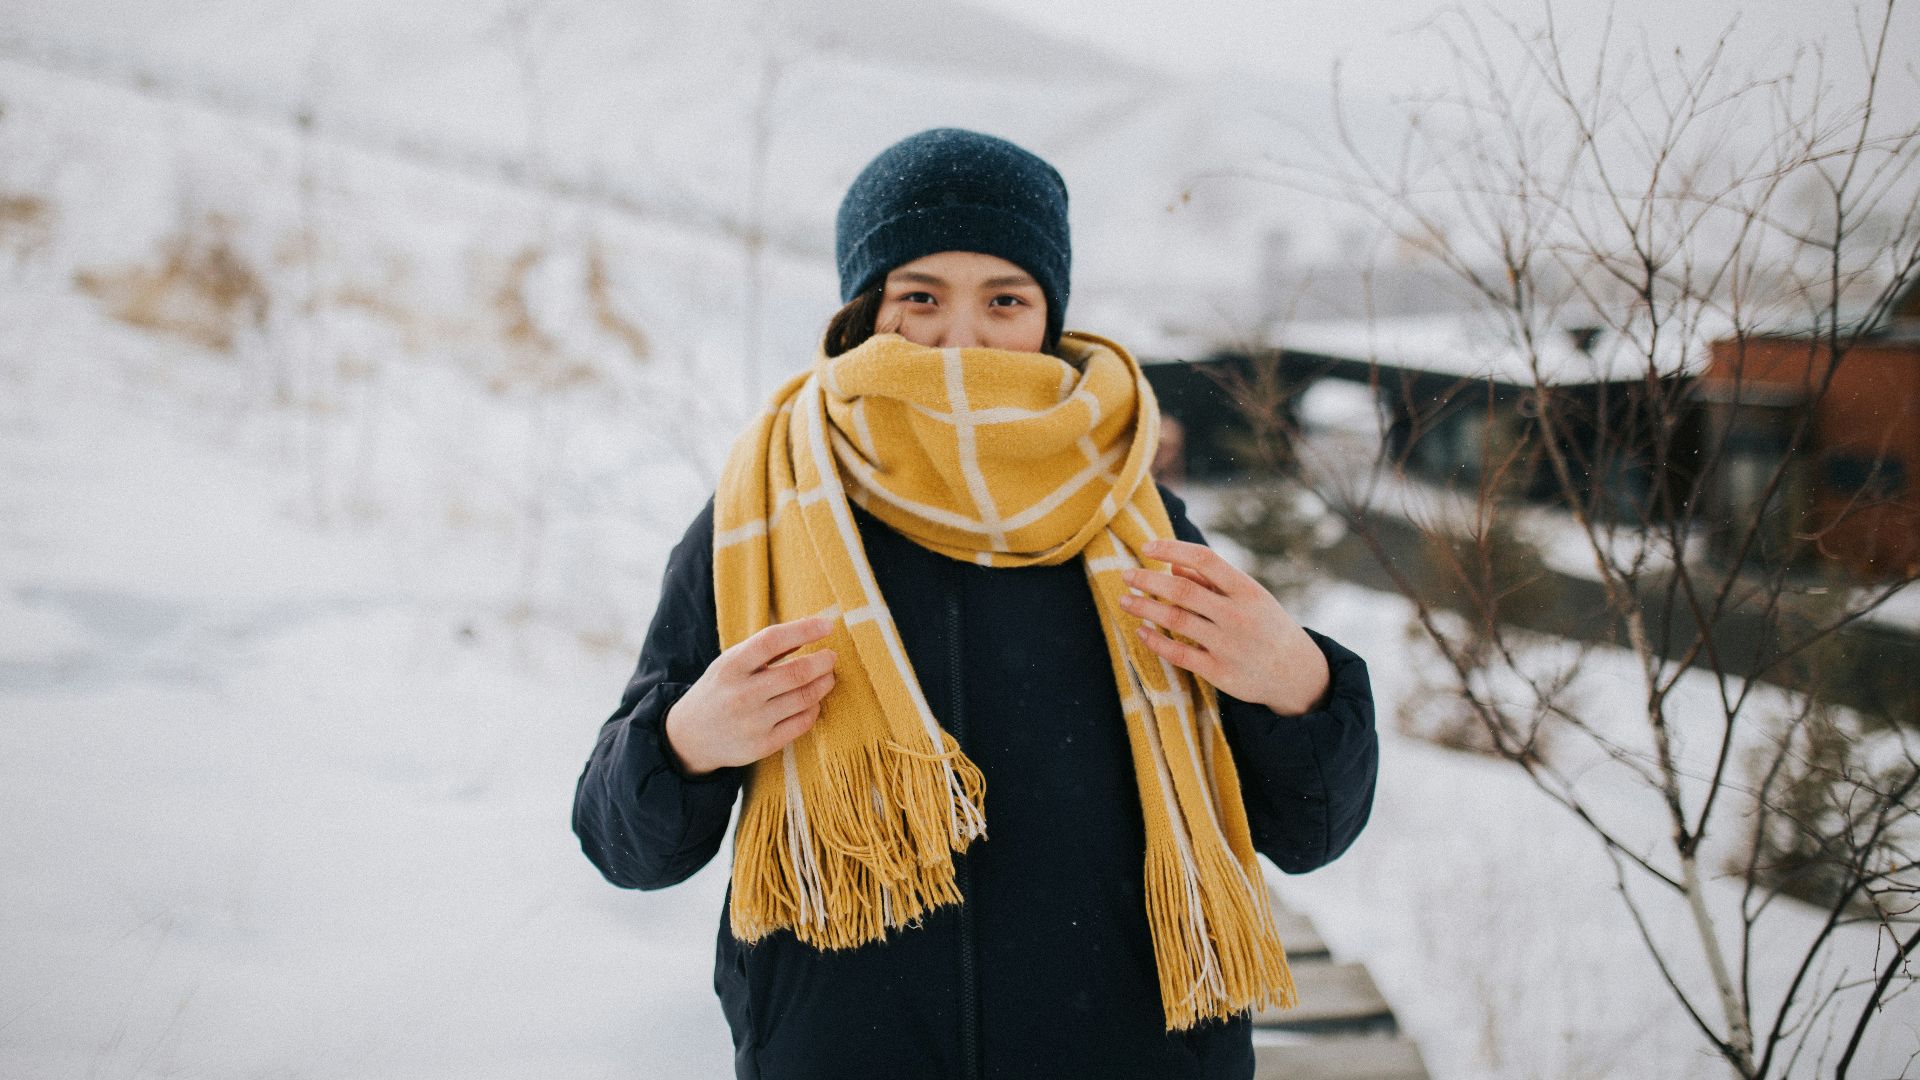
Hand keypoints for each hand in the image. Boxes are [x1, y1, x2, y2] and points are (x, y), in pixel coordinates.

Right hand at [664, 615, 837, 776]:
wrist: (690, 737)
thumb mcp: (732, 662)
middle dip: (823, 662)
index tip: (827, 625)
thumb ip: (766, 648)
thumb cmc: (720, 690)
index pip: (772, 640)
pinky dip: (814, 708)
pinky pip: (802, 723)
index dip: (804, 630)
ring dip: (824, 684)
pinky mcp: (763, 745)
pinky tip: (813, 701)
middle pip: (796, 673)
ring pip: (804, 698)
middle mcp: (742, 694)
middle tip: (831, 657)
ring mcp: (753, 722)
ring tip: (828, 677)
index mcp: (731, 666)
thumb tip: (810, 629)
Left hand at [1118, 538, 1330, 716]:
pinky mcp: (1220, 672)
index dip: (1172, 549)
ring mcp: (1228, 644)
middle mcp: (1237, 615)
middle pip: (1182, 589)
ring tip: (1124, 600)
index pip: (1205, 559)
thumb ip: (1212, 582)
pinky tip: (1141, 631)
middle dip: (1148, 580)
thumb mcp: (1249, 598)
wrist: (1296, 673)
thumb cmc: (1266, 626)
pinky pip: (1179, 654)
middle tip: (1126, 574)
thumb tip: (1173, 564)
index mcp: (1246, 590)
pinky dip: (1156, 641)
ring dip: (1144, 608)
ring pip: (1176, 620)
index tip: (1146, 547)